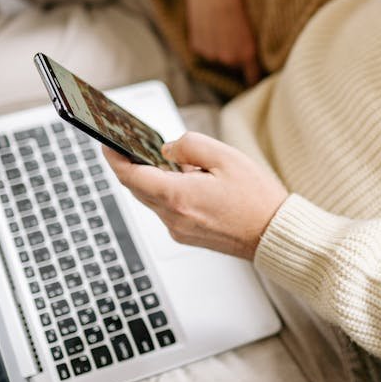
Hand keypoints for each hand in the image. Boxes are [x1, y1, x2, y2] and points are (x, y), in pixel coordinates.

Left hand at [103, 132, 287, 259]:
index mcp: (178, 196)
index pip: (130, 176)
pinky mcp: (187, 236)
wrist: (274, 234)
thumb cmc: (256, 199)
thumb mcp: (224, 157)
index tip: (106, 144)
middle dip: (132, 166)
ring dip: (154, 179)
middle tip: (133, 146)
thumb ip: (188, 146)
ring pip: (152, 199)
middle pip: (138, 189)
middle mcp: (173, 218)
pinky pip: (167, 210)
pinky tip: (186, 181)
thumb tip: (167, 150)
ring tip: (169, 160)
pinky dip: (168, 193)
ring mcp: (179, 230)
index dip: (114, 158)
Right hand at [176, 0, 259, 85]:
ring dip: (221, 48)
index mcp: (247, 53)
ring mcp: (211, 54)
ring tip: (223, 25)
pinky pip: (205, 49)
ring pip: (219, 57)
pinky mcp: (197, 47)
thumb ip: (257, 39)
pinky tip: (211, 23)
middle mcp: (229, 58)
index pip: (253, 76)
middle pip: (235, 65)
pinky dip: (208, 41)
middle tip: (237, 34)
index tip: (255, 75)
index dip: (254, 76)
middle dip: (237, 55)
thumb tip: (266, 48)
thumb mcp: (255, 19)